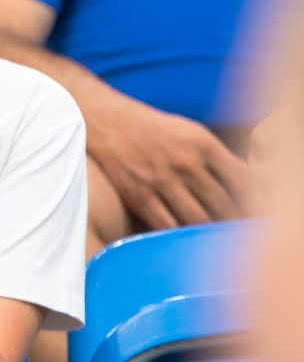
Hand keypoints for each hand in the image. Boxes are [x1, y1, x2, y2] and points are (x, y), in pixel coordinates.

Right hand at [90, 94, 246, 228]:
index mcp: (204, 145)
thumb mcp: (192, 132)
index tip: (254, 213)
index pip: (243, 181)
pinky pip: (167, 226)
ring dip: (208, 233)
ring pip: (198, 220)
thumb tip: (246, 187)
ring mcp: (161, 181)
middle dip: (234, 222)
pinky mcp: (139, 196)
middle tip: (236, 232)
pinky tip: (183, 239)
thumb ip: (218, 157)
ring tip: (213, 239)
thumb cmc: (155, 129)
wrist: (107, 123)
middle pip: (224, 205)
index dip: (254, 202)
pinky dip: (179, 237)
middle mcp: (185, 163)